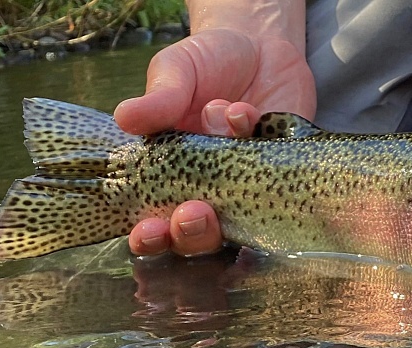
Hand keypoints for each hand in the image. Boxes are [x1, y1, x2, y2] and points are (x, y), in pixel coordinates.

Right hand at [114, 27, 314, 256]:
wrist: (262, 45)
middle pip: (199, 237)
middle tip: (194, 212)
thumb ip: (160, 97)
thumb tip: (125, 118)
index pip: (153, 223)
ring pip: (242, 226)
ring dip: (234, 214)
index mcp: (169, 173)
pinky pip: (282, 186)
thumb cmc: (208, 62)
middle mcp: (209, 188)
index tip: (147, 230)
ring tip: (226, 177)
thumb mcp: (177, 70)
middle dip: (194, 235)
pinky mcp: (286, 174)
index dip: (149, 238)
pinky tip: (244, 114)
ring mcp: (250, 186)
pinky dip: (263, 156)